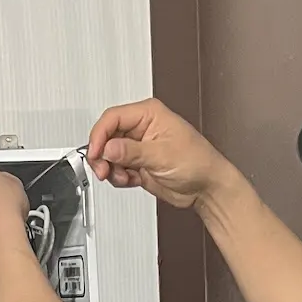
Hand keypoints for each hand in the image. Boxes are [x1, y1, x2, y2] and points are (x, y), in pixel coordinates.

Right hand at [86, 99, 226, 208]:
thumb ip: (131, 151)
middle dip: (103, 156)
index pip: (112, 118)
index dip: (99, 136)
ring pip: (109, 155)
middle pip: (107, 137)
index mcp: (149, 114)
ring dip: (111, 169)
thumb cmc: (197, 162)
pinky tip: (131, 180)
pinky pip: (116, 168)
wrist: (206, 187)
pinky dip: (119, 177)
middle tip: (104, 170)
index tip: (95, 153)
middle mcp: (141, 128)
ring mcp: (138, 147)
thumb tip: (108, 148)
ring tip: (124, 177)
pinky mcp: (137, 164)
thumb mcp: (161, 154)